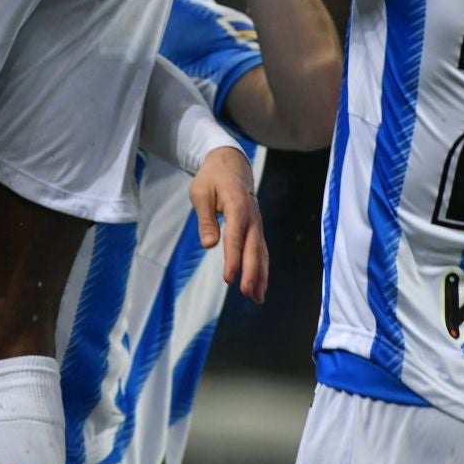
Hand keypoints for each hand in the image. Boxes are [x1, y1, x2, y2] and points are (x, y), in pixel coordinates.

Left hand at [188, 146, 268, 302]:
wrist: (230, 165)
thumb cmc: (212, 179)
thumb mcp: (201, 193)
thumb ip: (205, 219)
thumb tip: (209, 245)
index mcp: (237, 206)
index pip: (235, 237)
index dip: (233, 258)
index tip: (229, 278)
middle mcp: (252, 217)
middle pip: (253, 248)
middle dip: (252, 272)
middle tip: (248, 294)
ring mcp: (257, 223)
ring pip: (261, 252)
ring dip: (261, 276)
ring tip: (257, 298)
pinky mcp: (256, 229)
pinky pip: (261, 251)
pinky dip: (262, 269)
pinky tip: (260, 286)